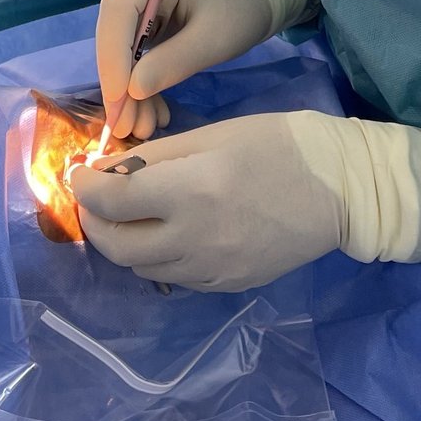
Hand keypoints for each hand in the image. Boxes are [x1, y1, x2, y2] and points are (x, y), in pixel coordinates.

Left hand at [70, 110, 345, 290]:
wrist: (340, 189)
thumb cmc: (279, 145)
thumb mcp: (214, 134)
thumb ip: (156, 156)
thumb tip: (110, 169)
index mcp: (190, 192)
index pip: (112, 200)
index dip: (85, 187)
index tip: (80, 173)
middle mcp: (194, 239)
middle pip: (117, 247)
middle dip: (95, 222)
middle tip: (95, 200)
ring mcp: (211, 270)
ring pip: (142, 269)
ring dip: (125, 242)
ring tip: (130, 215)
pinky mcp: (227, 286)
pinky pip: (175, 278)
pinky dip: (157, 258)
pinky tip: (168, 233)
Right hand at [95, 0, 275, 141]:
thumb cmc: (241, 8)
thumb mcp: (214, 39)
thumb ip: (174, 62)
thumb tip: (131, 92)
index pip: (120, 7)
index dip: (113, 54)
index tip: (119, 98)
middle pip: (113, 28)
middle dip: (119, 80)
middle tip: (126, 126)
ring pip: (118, 44)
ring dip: (128, 89)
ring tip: (142, 128)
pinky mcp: (138, 12)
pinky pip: (130, 49)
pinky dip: (138, 81)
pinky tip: (149, 112)